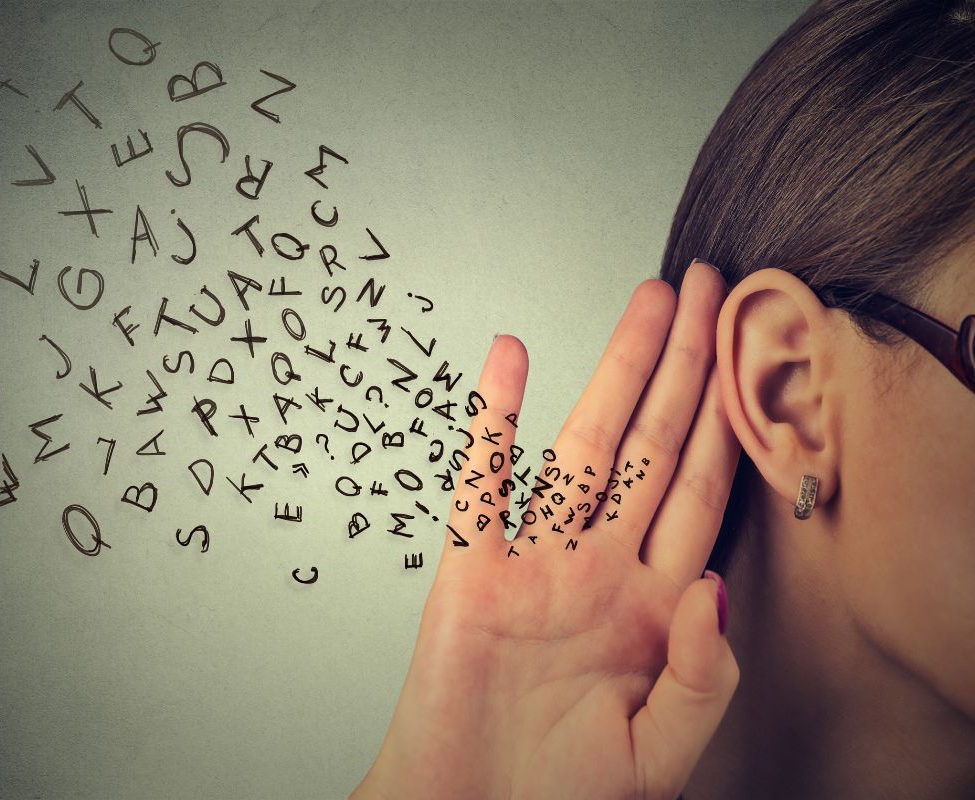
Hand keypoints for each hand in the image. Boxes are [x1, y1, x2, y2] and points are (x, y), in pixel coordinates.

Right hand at [351, 260, 740, 799]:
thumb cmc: (560, 798)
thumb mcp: (659, 757)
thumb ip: (701, 677)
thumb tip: (718, 589)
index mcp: (653, 608)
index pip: (700, 491)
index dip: (728, 419)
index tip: (748, 354)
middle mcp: (599, 569)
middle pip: (651, 446)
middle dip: (684, 367)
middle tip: (708, 290)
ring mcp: (535, 563)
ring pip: (581, 447)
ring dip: (613, 372)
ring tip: (644, 305)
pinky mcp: (470, 571)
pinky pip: (480, 481)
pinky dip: (492, 419)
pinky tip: (508, 360)